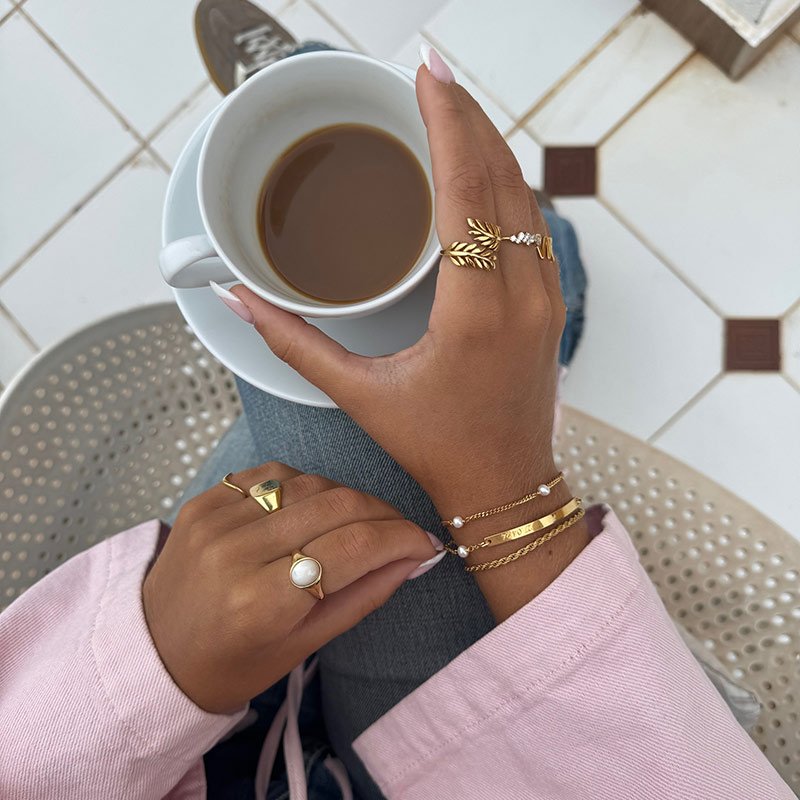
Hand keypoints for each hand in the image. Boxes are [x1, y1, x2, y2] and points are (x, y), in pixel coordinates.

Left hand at [142, 463, 439, 713]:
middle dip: (383, 514)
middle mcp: (237, 551)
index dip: (400, 538)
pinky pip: (275, 473)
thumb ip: (364, 596)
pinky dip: (307, 485)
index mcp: (262, 602)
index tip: (424, 542)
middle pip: (337, 505)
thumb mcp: (304, 647)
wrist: (152, 651)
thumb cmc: (233, 663)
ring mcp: (216, 518)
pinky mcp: (205, 498)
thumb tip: (416, 556)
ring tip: (360, 524)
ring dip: (348, 498)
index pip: (353, 548)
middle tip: (401, 533)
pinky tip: (315, 508)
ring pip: (311, 483)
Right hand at [231, 60, 564, 516]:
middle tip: (430, 71)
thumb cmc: (437, 448)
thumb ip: (293, 341)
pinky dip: (506, 182)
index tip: (425, 73)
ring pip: (525, 195)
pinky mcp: (550, 302)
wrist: (505, 486)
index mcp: (476, 312)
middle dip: (467, 115)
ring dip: (489, 144)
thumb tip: (237, 298)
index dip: (446, 123)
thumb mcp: (360, 395)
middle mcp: (524, 294)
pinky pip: (534, 222)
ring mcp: (547, 296)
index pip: (466, 191)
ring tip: (450, 107)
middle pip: (502, 177)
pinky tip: (478, 168)